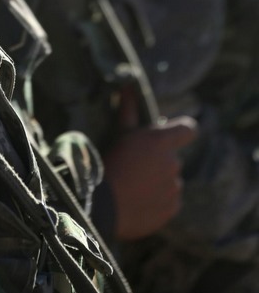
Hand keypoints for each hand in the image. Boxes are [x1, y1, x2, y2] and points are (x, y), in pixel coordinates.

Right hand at [103, 106, 196, 240]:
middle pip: (173, 157)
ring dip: (159, 181)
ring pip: (171, 180)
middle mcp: (173, 163)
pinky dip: (159, 200)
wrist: (103, 205)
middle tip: (136, 166)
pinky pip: (170, 200)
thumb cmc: (110, 162)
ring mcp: (175, 187)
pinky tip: (139, 200)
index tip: (171, 135)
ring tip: (135, 186)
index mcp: (162, 141)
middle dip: (159, 160)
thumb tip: (127, 83)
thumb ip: (128, 109)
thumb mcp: (119, 133)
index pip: (188, 129)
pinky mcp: (172, 208)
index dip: (182, 131)